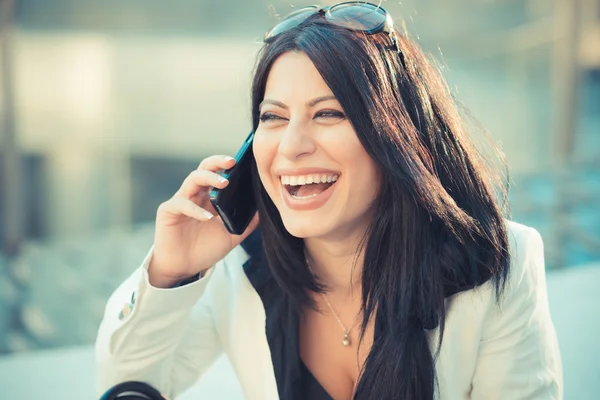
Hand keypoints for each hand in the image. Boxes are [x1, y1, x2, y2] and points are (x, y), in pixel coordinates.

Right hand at [148, 155, 258, 287]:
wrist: (184, 267)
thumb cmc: (205, 248)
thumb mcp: (232, 235)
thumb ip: (247, 223)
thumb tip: (264, 209)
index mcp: (210, 196)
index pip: (218, 173)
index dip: (228, 165)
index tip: (244, 160)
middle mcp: (195, 194)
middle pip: (204, 168)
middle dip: (218, 162)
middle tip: (233, 161)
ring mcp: (181, 200)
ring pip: (193, 179)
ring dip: (209, 178)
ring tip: (225, 183)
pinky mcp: (168, 211)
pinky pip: (181, 204)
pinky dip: (195, 209)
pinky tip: (207, 217)